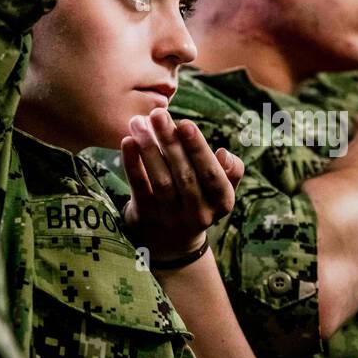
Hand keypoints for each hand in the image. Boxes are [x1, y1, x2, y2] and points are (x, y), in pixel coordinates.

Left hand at [120, 108, 243, 261]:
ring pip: (161, 181)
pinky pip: (139, 188)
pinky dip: (132, 164)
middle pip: (184, 175)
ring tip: (139, 122)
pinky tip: (127, 141)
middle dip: (170, 142)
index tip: (185, 124)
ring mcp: (171, 218)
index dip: (199, 149)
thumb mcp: (221, 191)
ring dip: (149, 148)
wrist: (172, 243)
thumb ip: (230, 171)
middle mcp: (199, 213)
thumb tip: (224, 154)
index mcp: (222, 202)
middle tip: (157, 114)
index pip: (212, 174)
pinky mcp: (146, 218)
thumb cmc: (200, 201)